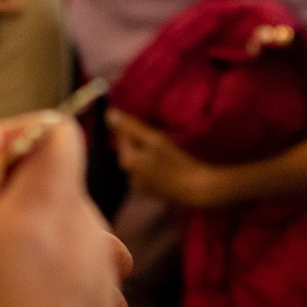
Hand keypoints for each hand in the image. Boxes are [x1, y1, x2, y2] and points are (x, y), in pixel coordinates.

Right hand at [0, 108, 119, 306]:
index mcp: (55, 201)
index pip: (58, 132)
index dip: (14, 135)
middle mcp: (91, 234)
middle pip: (57, 185)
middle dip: (9, 195)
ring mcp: (102, 281)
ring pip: (63, 234)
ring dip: (22, 242)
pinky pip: (72, 279)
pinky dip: (41, 281)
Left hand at [106, 109, 223, 207]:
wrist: (198, 190)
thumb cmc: (177, 162)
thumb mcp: (155, 139)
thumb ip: (131, 127)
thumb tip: (108, 114)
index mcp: (126, 161)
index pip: (121, 135)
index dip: (133, 125)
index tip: (149, 122)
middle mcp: (129, 175)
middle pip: (130, 148)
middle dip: (140, 139)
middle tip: (159, 133)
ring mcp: (140, 185)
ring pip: (139, 159)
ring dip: (147, 151)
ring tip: (165, 147)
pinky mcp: (151, 192)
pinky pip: (147, 171)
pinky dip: (153, 164)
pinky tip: (168, 162)